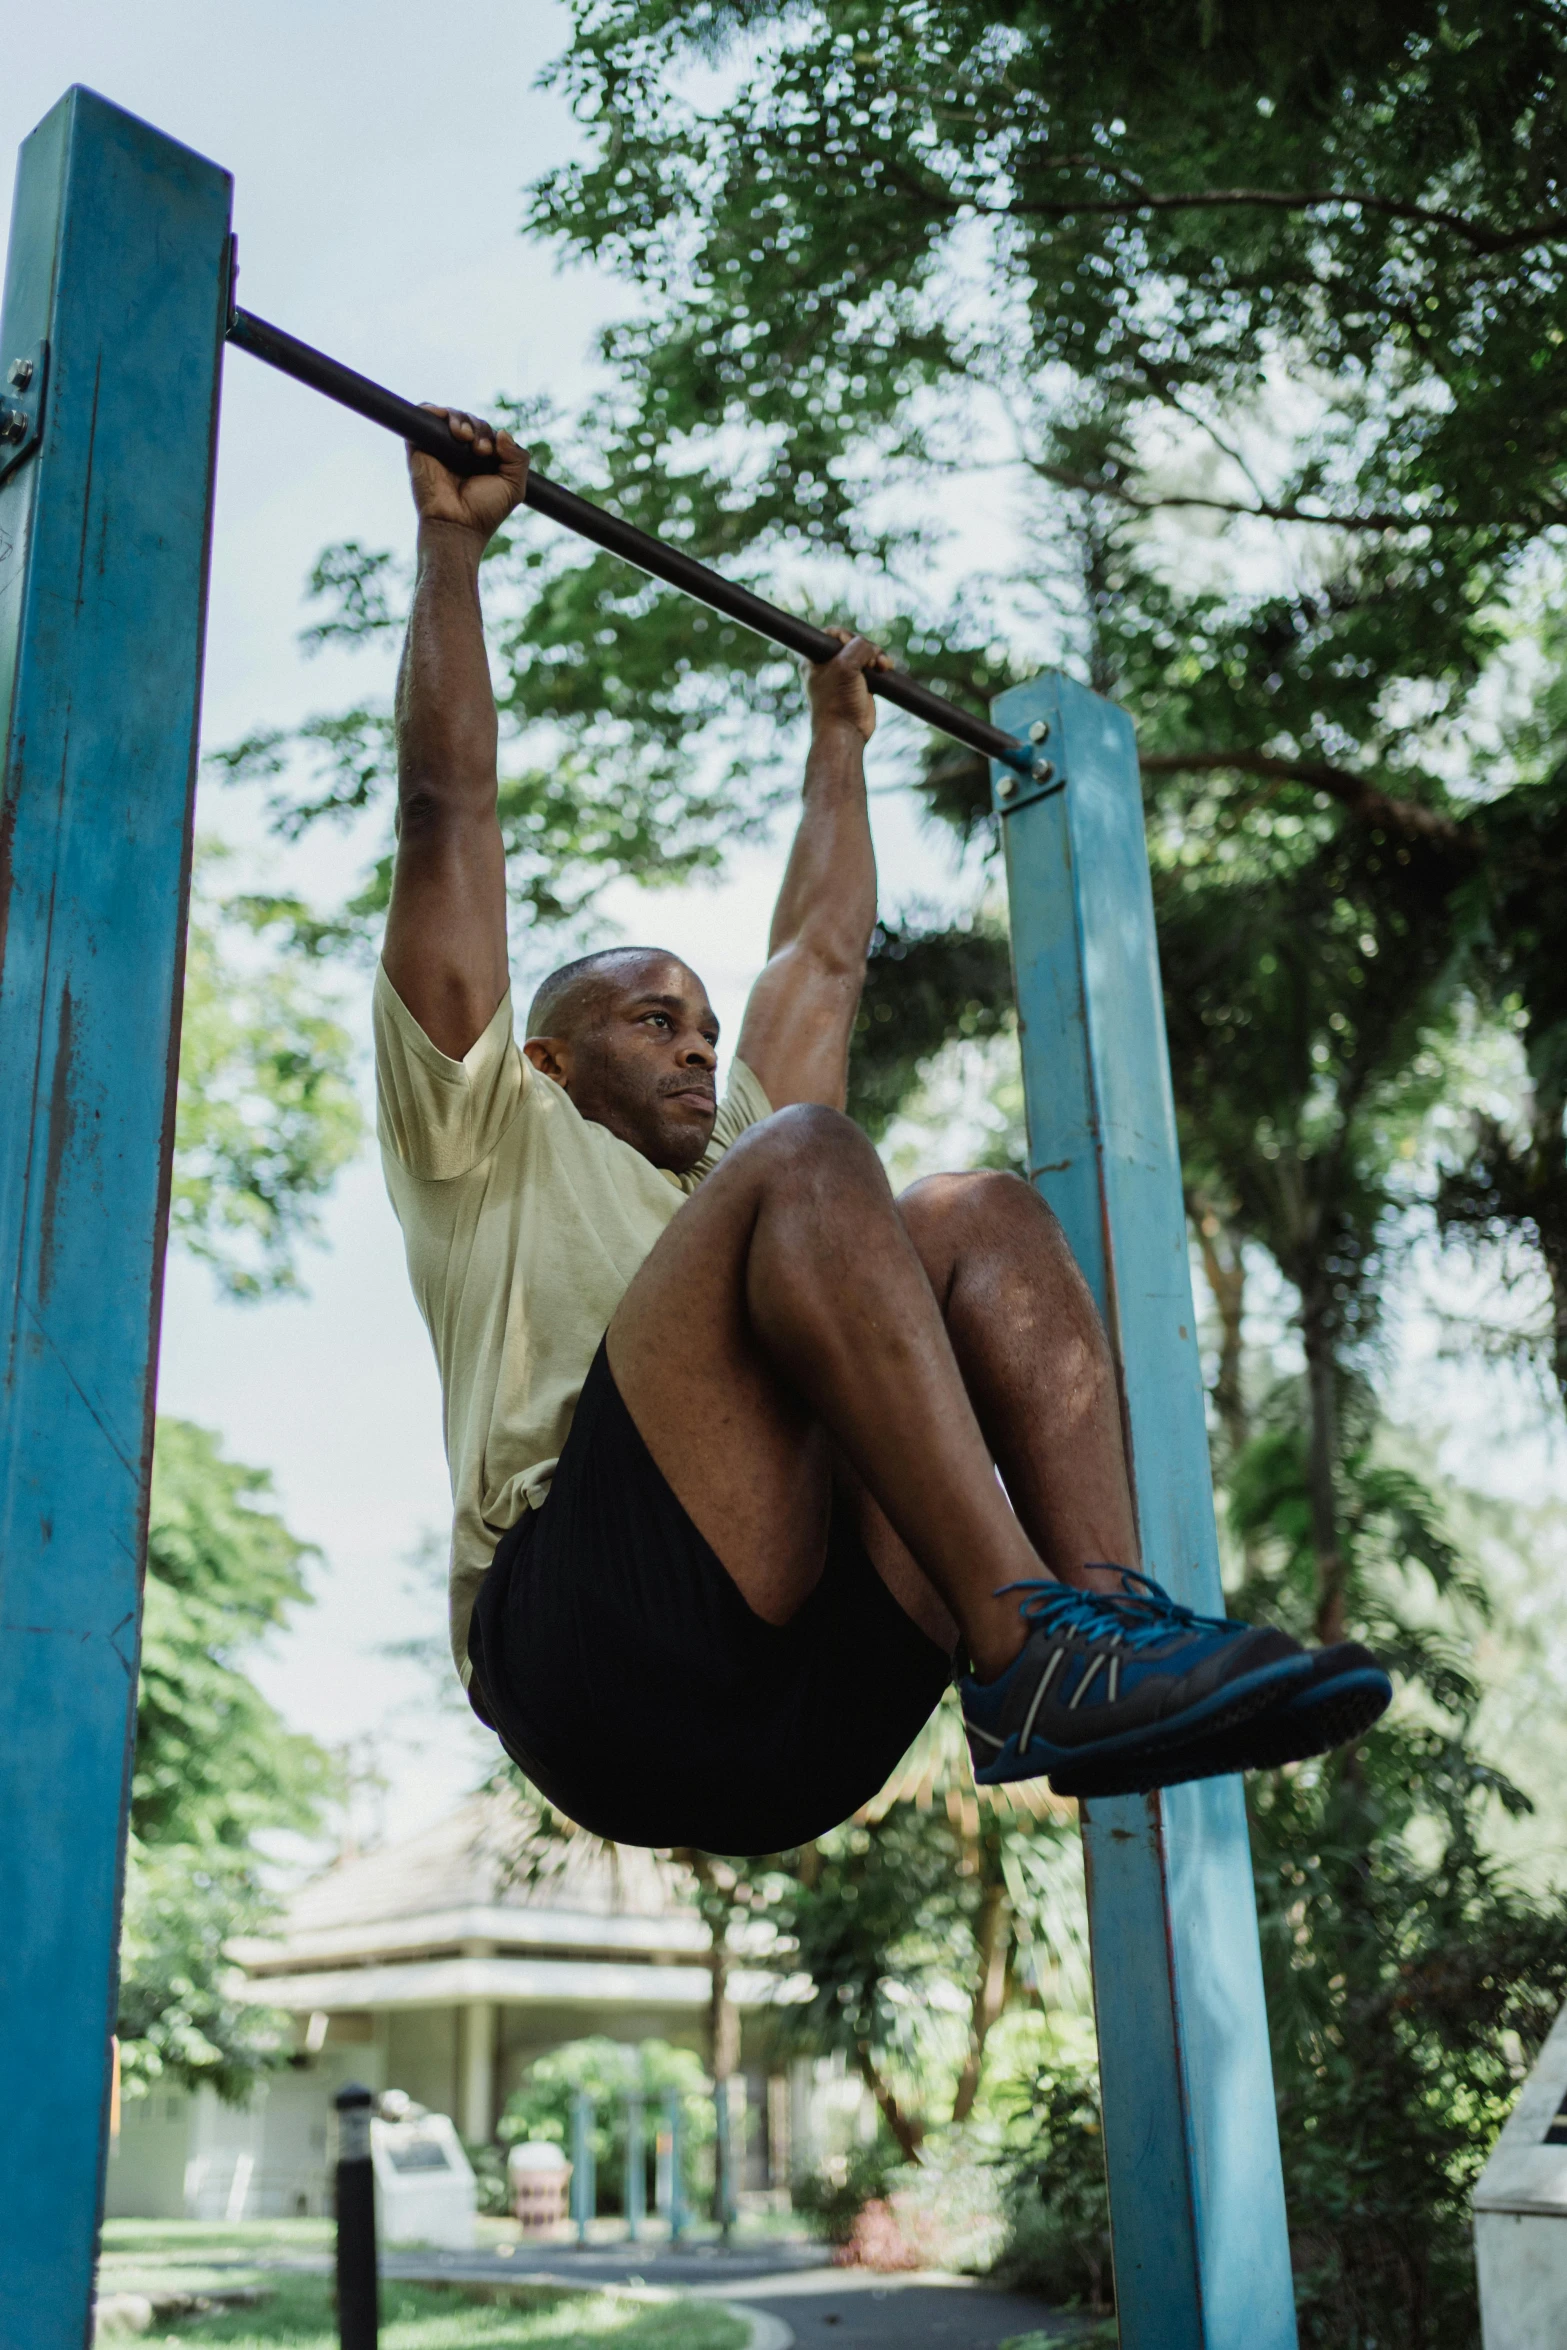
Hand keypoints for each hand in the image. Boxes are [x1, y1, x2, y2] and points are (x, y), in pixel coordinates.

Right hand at [406, 408, 528, 544]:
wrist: (457, 525)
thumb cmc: (484, 511)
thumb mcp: (514, 486)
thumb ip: (519, 458)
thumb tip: (502, 432)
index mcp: (479, 460)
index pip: (486, 431)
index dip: (490, 435)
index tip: (490, 453)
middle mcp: (458, 453)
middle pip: (470, 420)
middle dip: (478, 428)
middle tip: (480, 450)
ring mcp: (438, 449)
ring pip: (449, 415)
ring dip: (459, 418)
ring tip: (463, 435)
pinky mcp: (419, 446)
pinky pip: (423, 414)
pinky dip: (433, 409)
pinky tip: (444, 419)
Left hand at [806, 627, 892, 742]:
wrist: (846, 731)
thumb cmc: (838, 700)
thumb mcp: (845, 665)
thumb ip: (859, 646)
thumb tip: (871, 649)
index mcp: (814, 659)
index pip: (831, 635)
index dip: (845, 635)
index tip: (850, 645)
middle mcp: (829, 666)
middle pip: (852, 642)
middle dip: (865, 647)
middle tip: (869, 661)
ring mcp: (846, 675)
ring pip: (865, 654)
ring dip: (876, 656)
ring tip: (881, 666)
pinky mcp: (861, 684)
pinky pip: (873, 667)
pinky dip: (880, 665)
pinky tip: (885, 668)